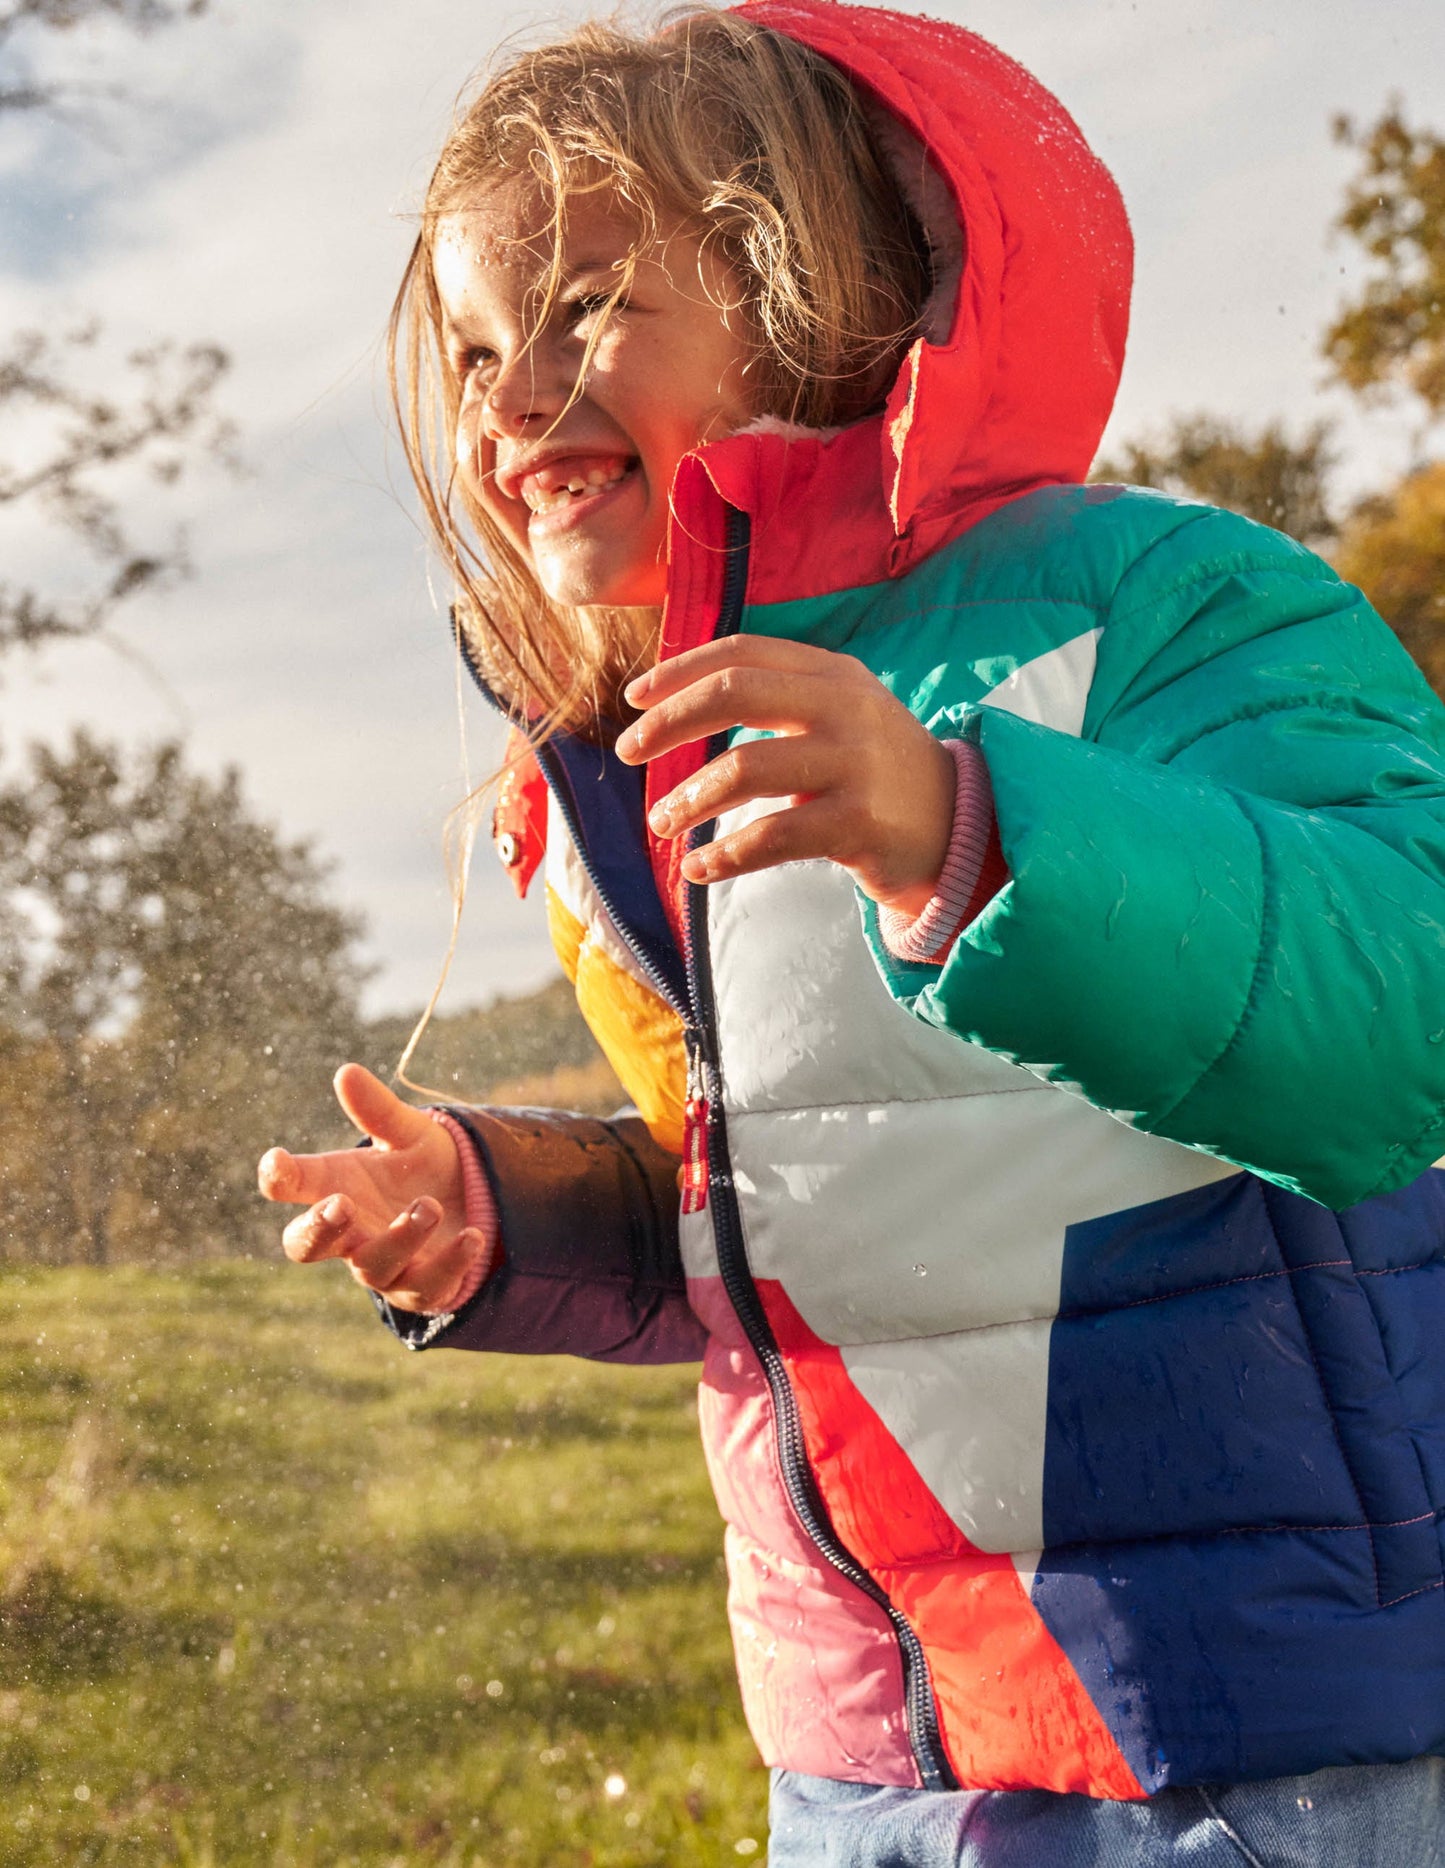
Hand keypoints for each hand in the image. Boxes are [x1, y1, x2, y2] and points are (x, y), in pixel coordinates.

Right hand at [257, 1064, 482, 1312]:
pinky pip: (428, 1287)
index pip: (291, 1186)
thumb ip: (378, 1109)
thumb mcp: (406, 1133)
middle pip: (306, 1245)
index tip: (276, 1162)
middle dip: (319, 1228)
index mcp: (333, 1188)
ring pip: (373, 1268)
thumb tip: (347, 1071)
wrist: (470, 1201)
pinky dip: (451, 1263)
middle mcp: (349, 1234)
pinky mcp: (423, 1289)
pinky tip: (474, 1236)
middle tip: (339, 1203)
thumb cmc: (419, 1167)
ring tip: (429, 1205)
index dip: (278, 1177)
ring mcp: (383, 1266)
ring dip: (400, 1238)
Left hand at [616, 637, 955, 915]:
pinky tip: (698, 869)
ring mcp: (855, 764)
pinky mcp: (859, 823)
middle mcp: (845, 708)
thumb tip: (674, 702)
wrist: (957, 824)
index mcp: (833, 673)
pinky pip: (772, 836)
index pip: (742, 653)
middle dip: (669, 721)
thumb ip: (777, 697)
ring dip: (688, 797)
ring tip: (662, 820)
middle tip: (627, 751)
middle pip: (736, 694)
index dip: (679, 672)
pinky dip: (724, 856)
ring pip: (746, 769)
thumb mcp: (839, 713)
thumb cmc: (873, 770)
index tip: (632, 699)